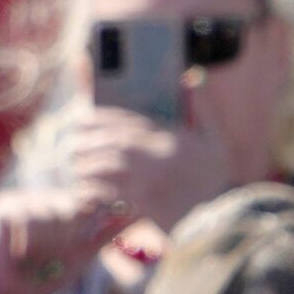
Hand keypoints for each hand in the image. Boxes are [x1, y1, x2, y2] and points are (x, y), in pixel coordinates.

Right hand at [0, 185, 132, 293]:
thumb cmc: (42, 278)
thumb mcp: (81, 256)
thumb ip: (103, 234)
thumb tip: (132, 214)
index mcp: (58, 206)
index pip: (86, 200)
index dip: (85, 223)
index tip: (72, 246)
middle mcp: (40, 198)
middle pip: (72, 207)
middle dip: (66, 238)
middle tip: (48, 258)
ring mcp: (20, 200)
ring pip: (52, 215)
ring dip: (47, 245)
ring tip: (32, 259)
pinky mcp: (3, 208)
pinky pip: (30, 221)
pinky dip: (29, 245)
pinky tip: (18, 255)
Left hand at [66, 108, 231, 236]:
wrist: (222, 218)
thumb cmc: (216, 179)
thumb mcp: (214, 138)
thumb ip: (201, 106)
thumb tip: (190, 76)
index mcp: (169, 137)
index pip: (127, 121)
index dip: (101, 118)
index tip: (83, 118)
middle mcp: (156, 154)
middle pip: (111, 141)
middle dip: (87, 141)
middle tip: (71, 145)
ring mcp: (148, 178)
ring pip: (105, 165)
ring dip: (86, 165)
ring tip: (76, 168)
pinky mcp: (142, 202)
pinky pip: (107, 193)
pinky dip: (91, 191)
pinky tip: (82, 192)